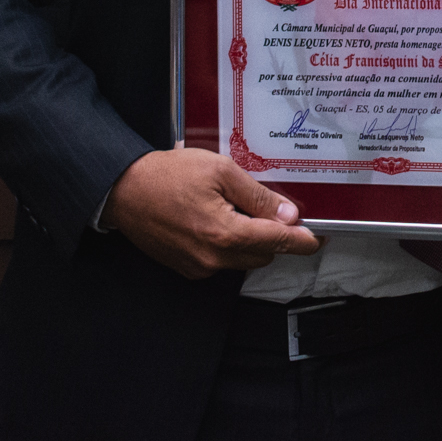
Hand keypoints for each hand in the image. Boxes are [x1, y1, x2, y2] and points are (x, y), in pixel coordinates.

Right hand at [105, 147, 321, 278]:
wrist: (123, 190)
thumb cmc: (167, 175)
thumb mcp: (220, 171)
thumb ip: (257, 196)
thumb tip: (289, 215)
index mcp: (226, 234)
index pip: (277, 242)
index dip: (302, 240)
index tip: (318, 237)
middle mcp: (214, 259)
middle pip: (263, 254)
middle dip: (272, 234)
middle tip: (270, 207)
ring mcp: (199, 267)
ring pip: (243, 259)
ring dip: (249, 240)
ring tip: (234, 207)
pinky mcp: (187, 269)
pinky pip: (221, 262)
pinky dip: (227, 245)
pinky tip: (214, 219)